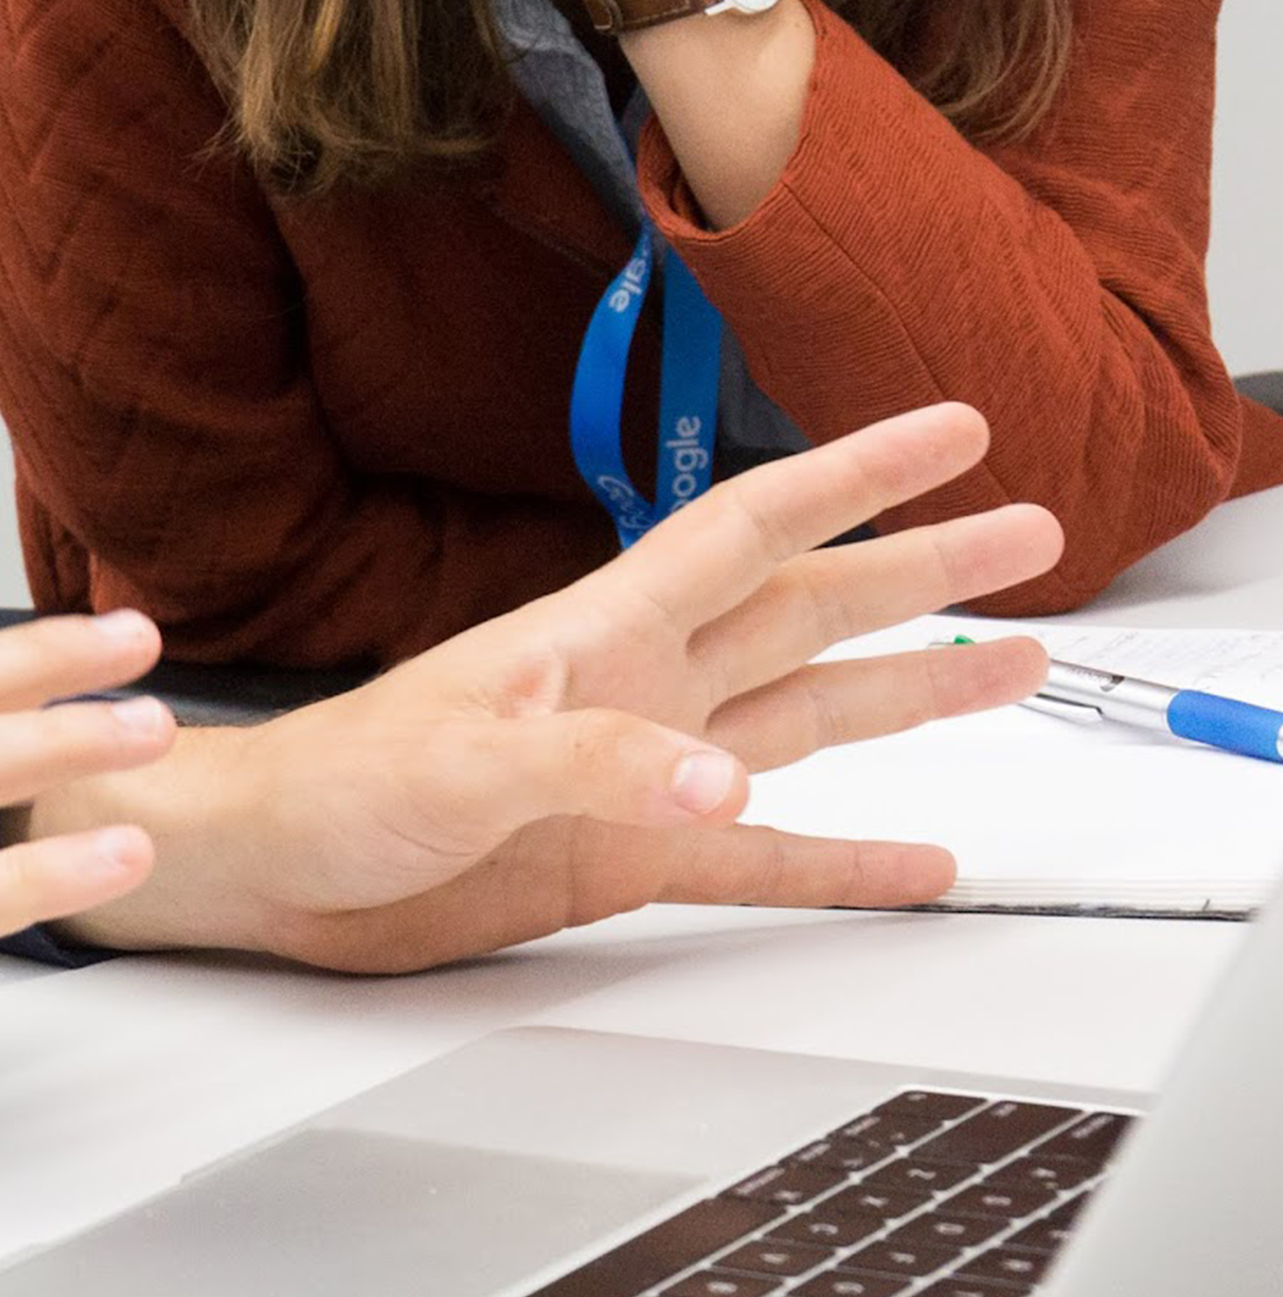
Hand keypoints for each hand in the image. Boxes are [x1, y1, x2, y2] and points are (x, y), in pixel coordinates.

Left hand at [45, 403, 1056, 969]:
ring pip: (808, 715)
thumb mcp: (460, 760)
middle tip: (1031, 529)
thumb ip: (593, 764)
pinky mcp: (624, 855)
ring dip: (910, 692)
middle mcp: (638, 686)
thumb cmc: (330, 782)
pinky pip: (761, 858)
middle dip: (921, 568)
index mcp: (597, 630)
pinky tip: (919, 862)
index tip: (951, 429)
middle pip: (811, 607)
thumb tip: (720, 781)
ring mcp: (641, 769)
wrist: (264, 866)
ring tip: (1016, 665)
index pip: (753, 528)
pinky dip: (842, 860)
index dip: (854, 475)